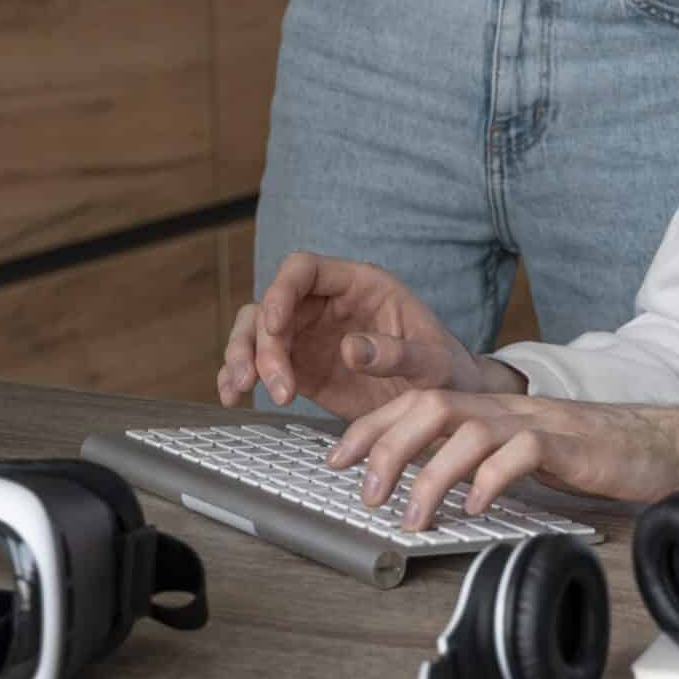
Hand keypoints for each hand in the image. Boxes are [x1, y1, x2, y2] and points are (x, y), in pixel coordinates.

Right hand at [216, 251, 501, 419]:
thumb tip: (352, 348)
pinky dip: (239, 376)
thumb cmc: (446, 372)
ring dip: (241, 356)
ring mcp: (310, 335)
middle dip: (261, 341)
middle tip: (271, 382)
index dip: (282, 290)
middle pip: (272, 305)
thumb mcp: (433, 363)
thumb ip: (397, 353)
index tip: (275, 324)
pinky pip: (260, 364)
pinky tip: (232, 396)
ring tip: (241, 390)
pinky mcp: (302, 367)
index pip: (305, 269)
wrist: (445, 409)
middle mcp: (328, 305)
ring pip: (257, 332)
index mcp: (359, 285)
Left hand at [325, 390, 678, 528]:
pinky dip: (491, 478)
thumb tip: (434, 489)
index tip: (338, 458)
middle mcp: (508, 407)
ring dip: (431, 473)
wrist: (664, 442)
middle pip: (430, 405)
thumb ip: (484, 459)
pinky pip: (521, 452)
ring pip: (466, 428)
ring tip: (414, 515)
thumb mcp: (526, 452)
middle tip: (364, 492)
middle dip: (387, 445)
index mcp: (493, 407)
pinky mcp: (569, 442)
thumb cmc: (595, 454)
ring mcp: (537, 421)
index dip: (373, 426)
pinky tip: (477, 505)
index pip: (418, 400)